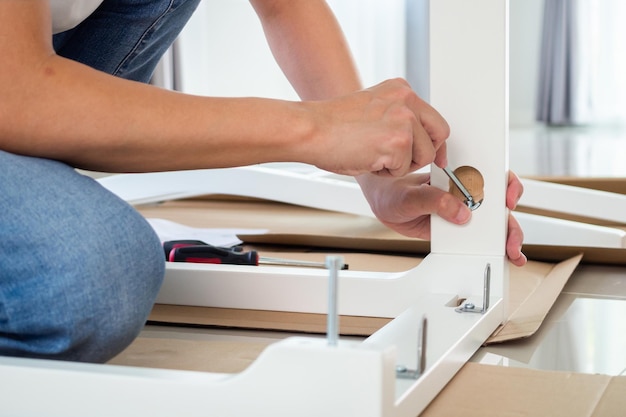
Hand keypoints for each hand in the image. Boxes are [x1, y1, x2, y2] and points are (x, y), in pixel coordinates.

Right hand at [307, 78, 448, 176]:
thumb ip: (396, 117)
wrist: (311, 130)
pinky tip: (367, 160)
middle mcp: (406, 100)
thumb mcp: (372, 109)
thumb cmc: (331, 126)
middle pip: (440, 134)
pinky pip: (404, 169)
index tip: (434, 155)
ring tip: (373, 156)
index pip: (433, 118)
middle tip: (405, 162)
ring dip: (400, 165)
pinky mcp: (398, 141)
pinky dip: (385, 173)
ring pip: (424, 156)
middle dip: (425, 154)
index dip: (433, 141)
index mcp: (400, 89)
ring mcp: (404, 120)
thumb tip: (416, 140)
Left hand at [357, 170, 526, 265]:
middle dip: (509, 223)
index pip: (492, 177)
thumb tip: (459, 212)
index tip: (506, 200)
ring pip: (492, 224)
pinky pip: (476, 239)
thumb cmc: (395, 190)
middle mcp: (465, 193)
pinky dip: (489, 248)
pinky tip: (498, 257)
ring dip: (506, 238)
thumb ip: (435, 200)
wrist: (382, 203)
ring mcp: (462, 212)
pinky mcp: (456, 229)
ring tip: (510, 253)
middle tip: (510, 239)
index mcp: (459, 176)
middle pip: (498, 205)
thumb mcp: (412, 195)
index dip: (507, 186)